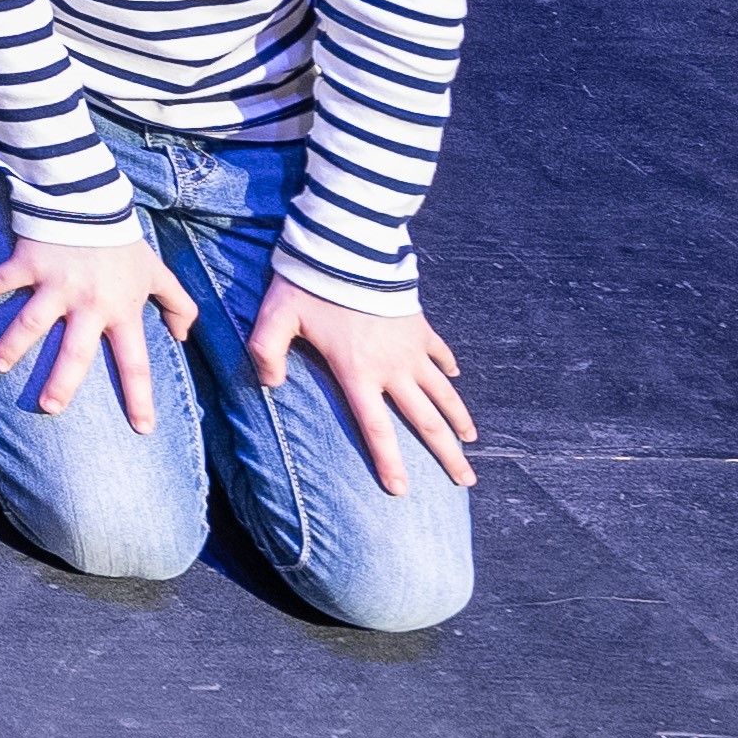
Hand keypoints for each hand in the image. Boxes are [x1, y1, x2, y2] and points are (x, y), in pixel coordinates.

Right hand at [0, 215, 194, 431]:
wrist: (94, 200)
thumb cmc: (124, 242)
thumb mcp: (157, 272)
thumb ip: (178, 304)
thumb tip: (182, 337)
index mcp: (121, 311)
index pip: (135, 362)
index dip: (140, 396)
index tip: (142, 428)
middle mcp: (88, 304)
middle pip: (75, 353)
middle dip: (61, 383)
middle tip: (49, 409)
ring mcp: (56, 285)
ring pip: (31, 322)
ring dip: (11, 345)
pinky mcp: (29, 263)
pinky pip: (1, 280)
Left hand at [249, 279, 480, 498]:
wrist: (349, 247)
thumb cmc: (309, 284)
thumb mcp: (277, 318)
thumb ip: (266, 352)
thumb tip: (268, 384)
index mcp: (358, 372)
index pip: (376, 428)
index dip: (390, 461)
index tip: (402, 491)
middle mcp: (393, 367)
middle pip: (425, 420)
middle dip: (447, 454)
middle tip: (466, 481)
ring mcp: (411, 347)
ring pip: (443, 392)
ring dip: (458, 418)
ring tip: (471, 442)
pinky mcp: (419, 324)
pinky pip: (439, 351)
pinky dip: (449, 367)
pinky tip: (454, 378)